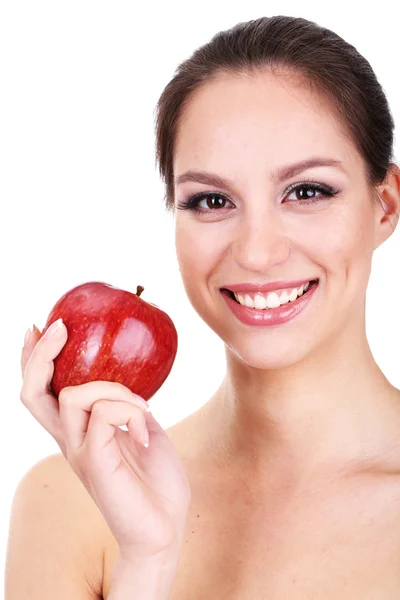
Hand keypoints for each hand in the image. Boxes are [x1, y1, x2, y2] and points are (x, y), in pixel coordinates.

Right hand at [20, 320, 191, 559]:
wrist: (164, 528)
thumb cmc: (155, 480)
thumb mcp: (142, 429)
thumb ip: (128, 406)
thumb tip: (131, 379)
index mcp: (78, 431)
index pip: (42, 392)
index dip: (34, 359)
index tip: (41, 325)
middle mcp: (70, 440)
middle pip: (32, 392)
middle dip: (40, 354)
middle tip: (58, 327)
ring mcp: (79, 451)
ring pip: (72, 396)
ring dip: (114, 388)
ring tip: (142, 409)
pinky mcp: (94, 462)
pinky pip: (104, 414)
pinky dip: (130, 412)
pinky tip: (146, 432)